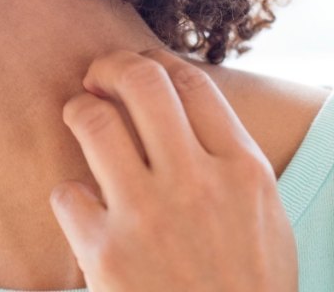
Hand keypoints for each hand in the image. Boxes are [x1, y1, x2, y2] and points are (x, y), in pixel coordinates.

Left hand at [50, 48, 297, 290]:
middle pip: (140, 82)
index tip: (140, 71)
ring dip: (78, 111)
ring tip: (77, 119)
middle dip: (109, 67)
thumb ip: (234, 163)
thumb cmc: (247, 289)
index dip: (156, 64)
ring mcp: (148, 215)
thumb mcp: (267, 219)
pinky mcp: (104, 252)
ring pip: (92, 121)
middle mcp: (196, 182)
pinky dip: (68, 196)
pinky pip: (65, 191)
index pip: (191, 83)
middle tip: (95, 78)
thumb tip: (193, 110)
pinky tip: (80, 210)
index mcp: (243, 171)